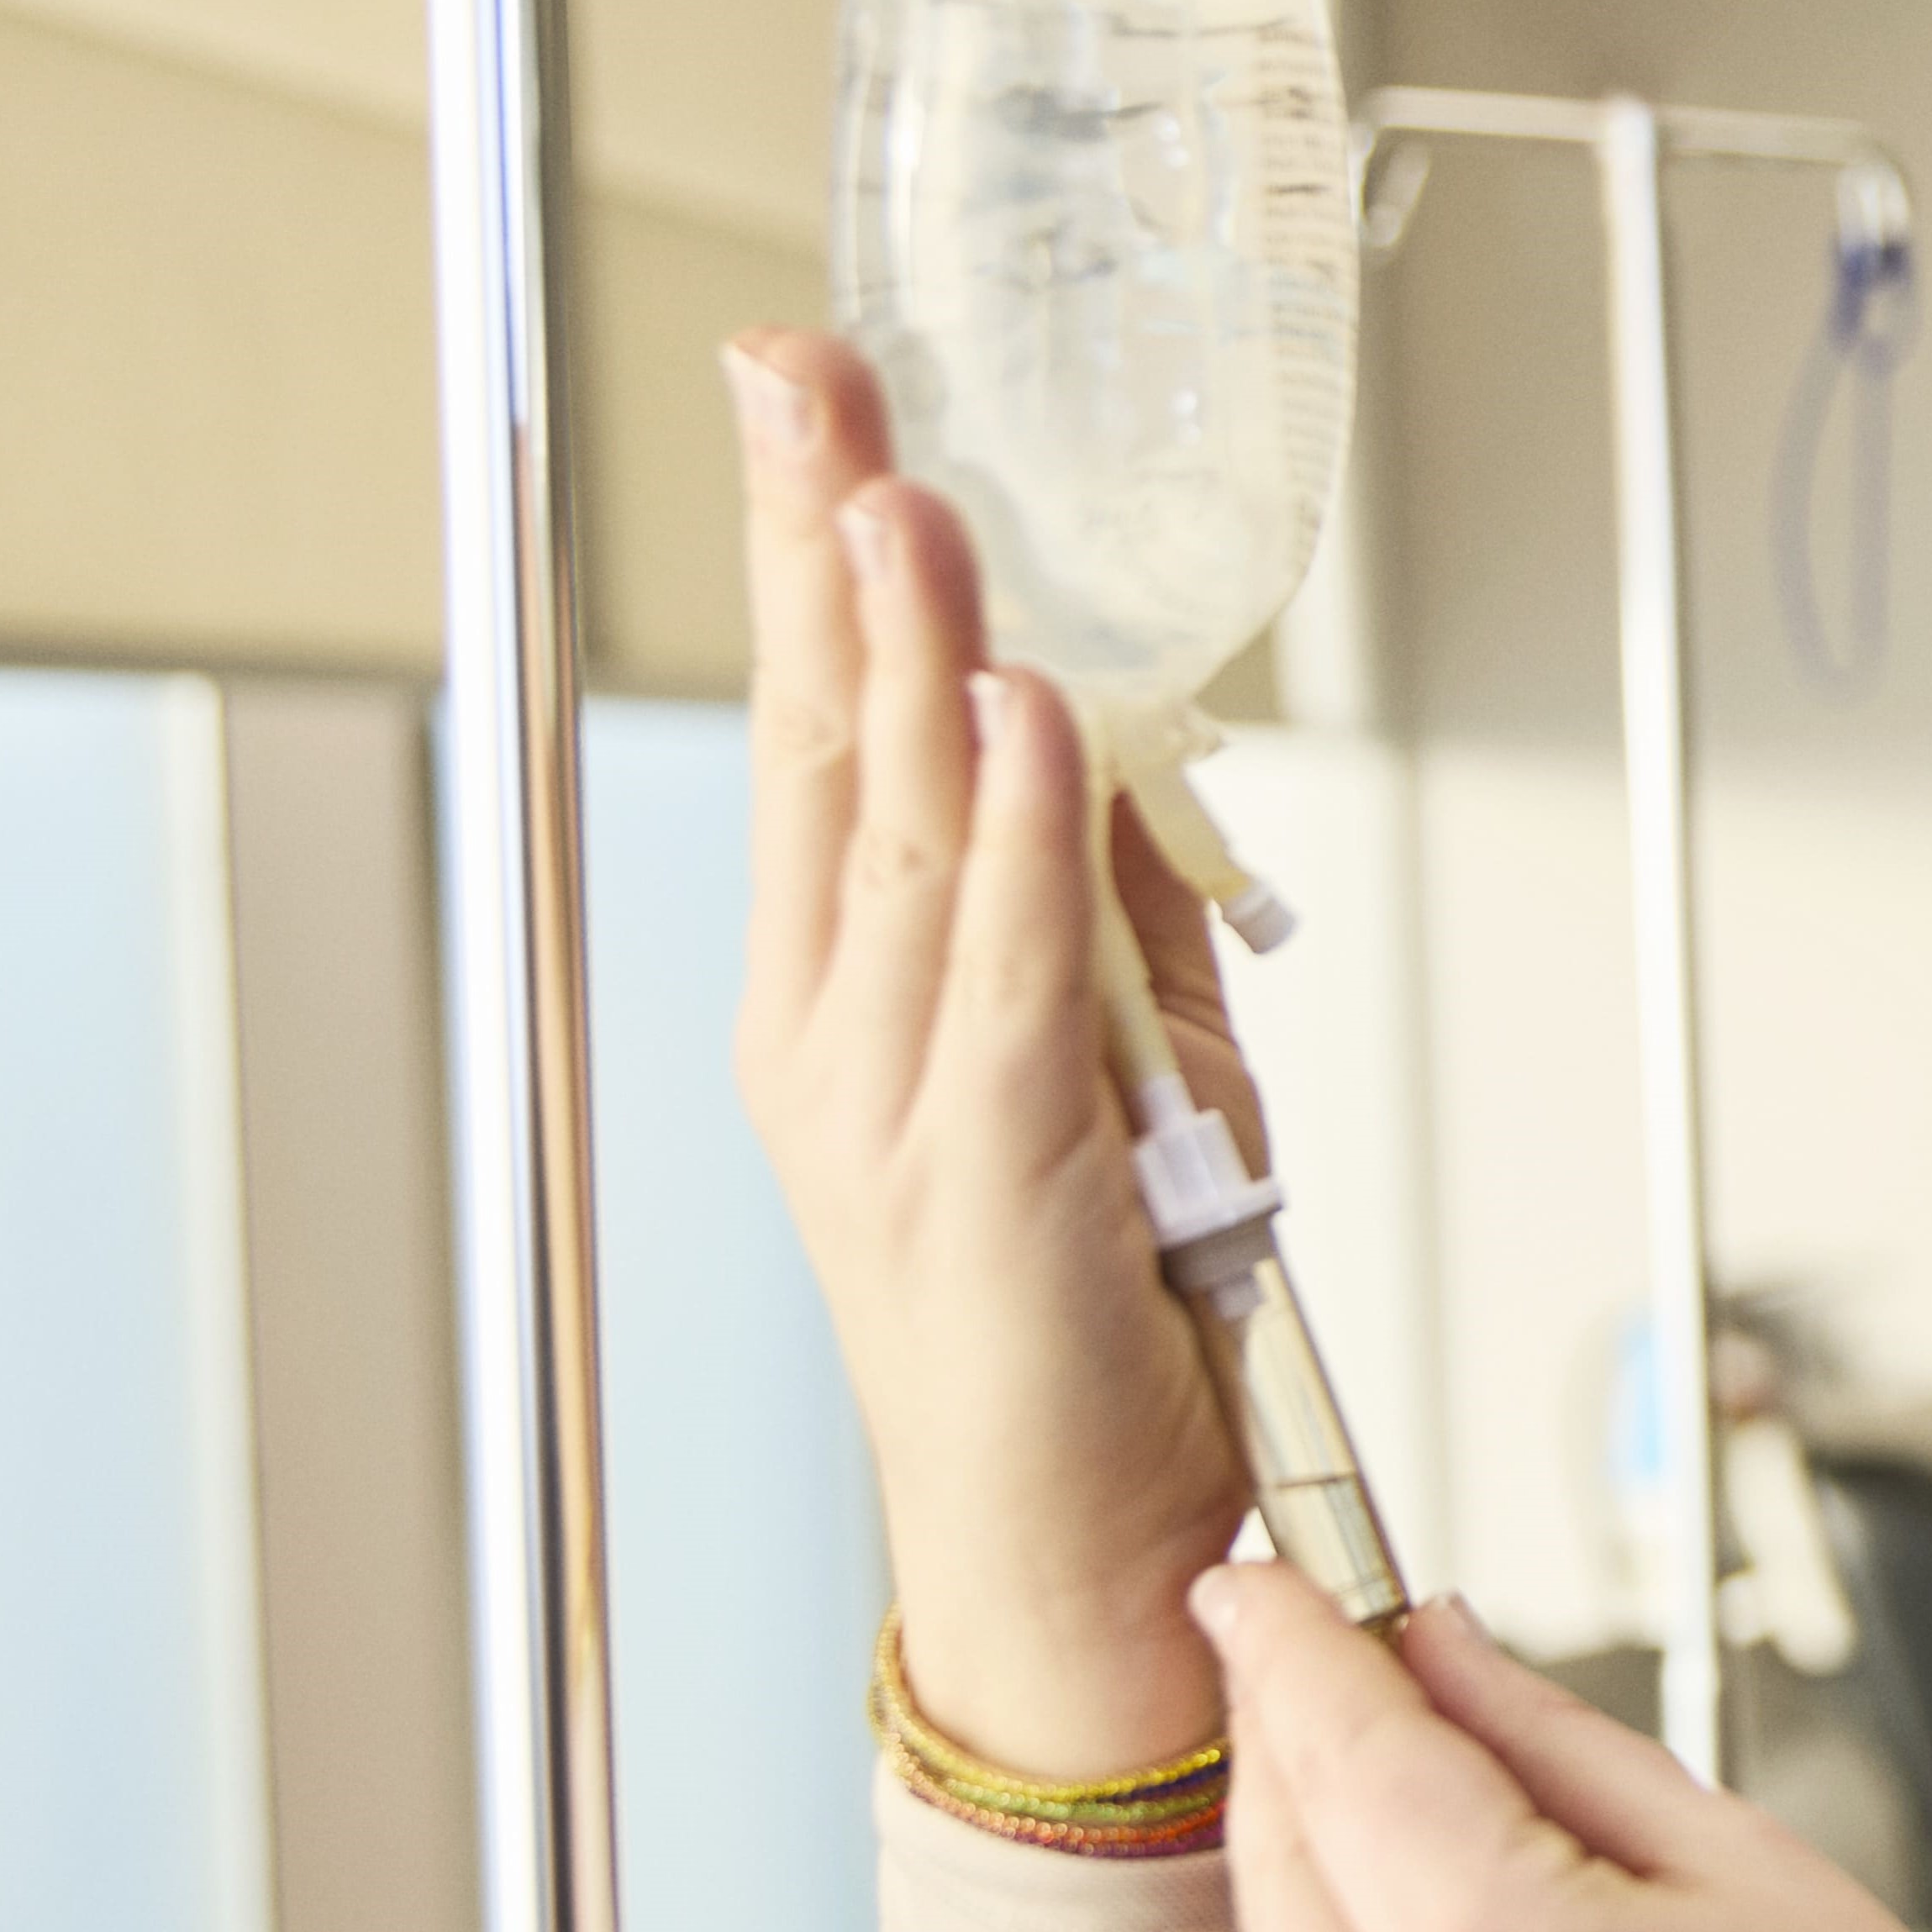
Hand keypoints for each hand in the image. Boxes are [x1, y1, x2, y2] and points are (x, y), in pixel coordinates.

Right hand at [726, 331, 1255, 1777]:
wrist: (1071, 1556)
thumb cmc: (1094, 1327)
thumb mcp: (1124, 1071)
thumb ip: (1112, 910)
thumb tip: (1124, 753)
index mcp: (847, 998)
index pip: (827, 732)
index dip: (816, 558)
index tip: (811, 406)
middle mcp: (839, 1033)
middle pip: (833, 743)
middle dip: (823, 544)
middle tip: (807, 375)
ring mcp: (897, 1100)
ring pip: (909, 829)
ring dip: (916, 651)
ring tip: (907, 495)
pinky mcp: (993, 1164)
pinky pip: (1010, 964)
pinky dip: (1024, 829)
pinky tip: (1022, 711)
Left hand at [1203, 1567, 1931, 1931]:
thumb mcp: (1763, 1881)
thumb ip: (1561, 1748)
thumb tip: (1433, 1651)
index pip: (1337, 1751)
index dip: (1284, 1642)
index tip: (1254, 1584)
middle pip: (1277, 1873)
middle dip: (1298, 1762)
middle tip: (1342, 1684)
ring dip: (1343, 1916)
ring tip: (1479, 1888)